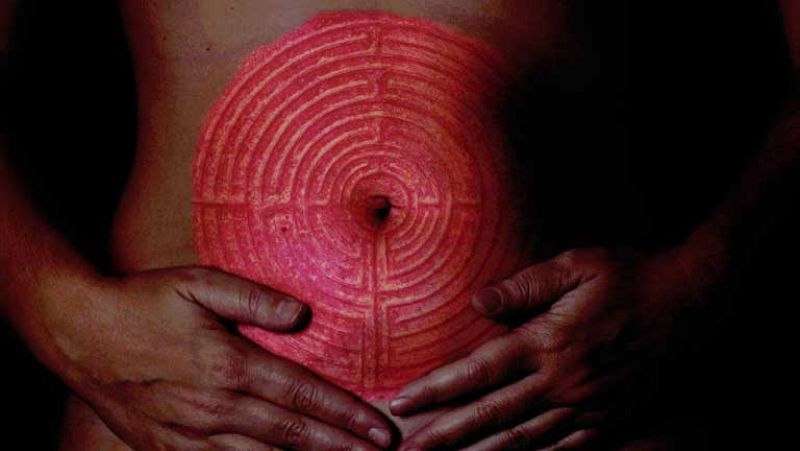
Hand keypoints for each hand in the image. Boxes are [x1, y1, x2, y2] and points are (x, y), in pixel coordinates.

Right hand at [47, 266, 394, 449]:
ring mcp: (191, 436)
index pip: (302, 394)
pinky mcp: (169, 449)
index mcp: (228, 365)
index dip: (346, 414)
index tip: (381, 426)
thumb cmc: (143, 302)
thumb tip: (302, 314)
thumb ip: (253, 297)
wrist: (80, 334)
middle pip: (292, 435)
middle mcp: (215, 408)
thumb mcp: (197, 283)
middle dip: (341, 447)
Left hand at [390, 247, 712, 449]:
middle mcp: (561, 380)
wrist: (689, 303)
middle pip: (490, 414)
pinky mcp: (607, 416)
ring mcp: (585, 404)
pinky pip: (564, 447)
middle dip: (444, 434)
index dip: (436, 389)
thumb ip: (524, 286)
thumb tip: (478, 302)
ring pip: (522, 438)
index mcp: (547, 342)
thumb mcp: (575, 266)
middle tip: (406, 449)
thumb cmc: (628, 276)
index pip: (478, 371)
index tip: (402, 402)